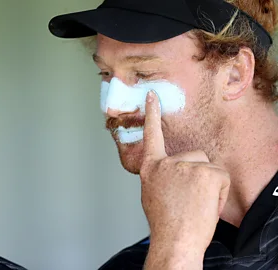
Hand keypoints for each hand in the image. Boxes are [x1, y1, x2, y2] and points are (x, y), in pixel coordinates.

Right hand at [140, 91, 229, 267]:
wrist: (175, 239)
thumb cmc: (165, 222)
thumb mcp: (151, 194)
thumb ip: (160, 175)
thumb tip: (171, 172)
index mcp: (151, 168)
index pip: (152, 135)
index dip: (152, 114)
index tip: (153, 96)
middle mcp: (166, 162)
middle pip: (193, 157)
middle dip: (198, 175)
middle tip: (189, 198)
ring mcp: (185, 165)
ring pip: (208, 167)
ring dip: (208, 184)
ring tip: (196, 203)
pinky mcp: (205, 171)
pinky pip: (220, 177)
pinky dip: (218, 191)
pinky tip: (205, 203)